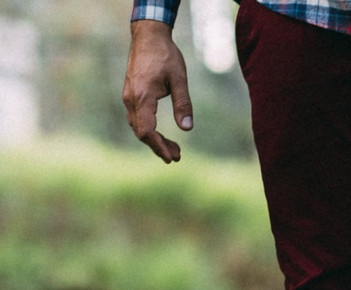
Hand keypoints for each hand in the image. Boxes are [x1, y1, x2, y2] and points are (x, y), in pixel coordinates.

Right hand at [122, 20, 192, 162]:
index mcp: (142, 97)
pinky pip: (137, 118)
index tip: (172, 157)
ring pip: (137, 126)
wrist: (148, 36)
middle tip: (177, 156)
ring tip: (173, 148)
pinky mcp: (131, 94)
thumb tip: (187, 128)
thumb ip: (183, 104)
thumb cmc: (165, 56)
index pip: (146, 131)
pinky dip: (148, 129)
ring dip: (154, 140)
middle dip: (158, 146)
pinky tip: (160, 134)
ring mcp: (128, 96)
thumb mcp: (179, 80)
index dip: (159, 147)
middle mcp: (131, 99)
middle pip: (141, 132)